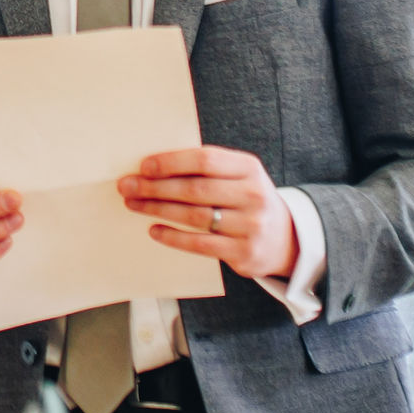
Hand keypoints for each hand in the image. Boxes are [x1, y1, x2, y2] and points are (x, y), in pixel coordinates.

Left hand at [124, 146, 295, 281]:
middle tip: (127, 186)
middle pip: (195, 189)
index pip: (205, 159)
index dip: (172, 162)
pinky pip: (200, 243)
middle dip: (156, 187)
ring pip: (194, 216)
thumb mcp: (239, 177)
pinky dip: (173, 237)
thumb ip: (208, 169)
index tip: (144, 166)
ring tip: (134, 205)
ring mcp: (250, 226)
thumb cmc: (247, 201)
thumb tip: (154, 167)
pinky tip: (154, 230)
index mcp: (249, 168)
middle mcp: (253, 195)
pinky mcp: (243, 252)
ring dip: (158, 209)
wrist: (286, 239)